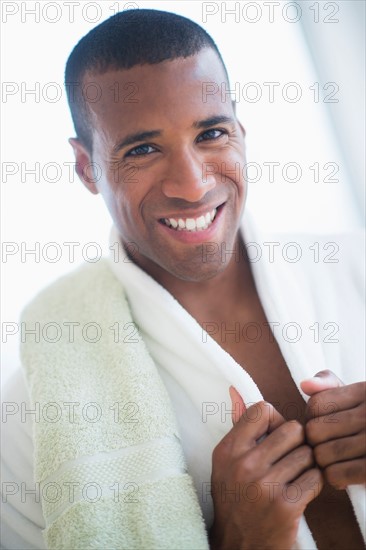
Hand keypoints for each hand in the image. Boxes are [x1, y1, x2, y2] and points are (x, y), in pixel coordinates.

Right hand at [209, 388, 322, 549]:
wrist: (239, 546)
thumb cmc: (236, 498)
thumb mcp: (227, 462)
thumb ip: (238, 426)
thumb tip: (235, 390)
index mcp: (228, 449)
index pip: (262, 409)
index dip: (276, 420)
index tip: (274, 436)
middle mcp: (243, 464)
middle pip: (292, 429)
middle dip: (296, 443)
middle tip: (288, 458)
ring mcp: (264, 485)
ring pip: (307, 454)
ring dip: (306, 465)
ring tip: (293, 477)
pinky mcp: (285, 505)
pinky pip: (315, 477)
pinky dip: (313, 485)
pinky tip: (300, 492)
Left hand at [301, 370, 365, 489]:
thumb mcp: (358, 395)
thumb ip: (329, 384)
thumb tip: (305, 385)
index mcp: (364, 392)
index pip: (316, 405)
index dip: (311, 417)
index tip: (322, 424)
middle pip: (314, 431)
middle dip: (315, 441)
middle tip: (326, 445)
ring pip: (322, 454)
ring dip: (323, 461)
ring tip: (334, 460)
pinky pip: (336, 474)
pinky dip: (335, 478)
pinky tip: (344, 474)